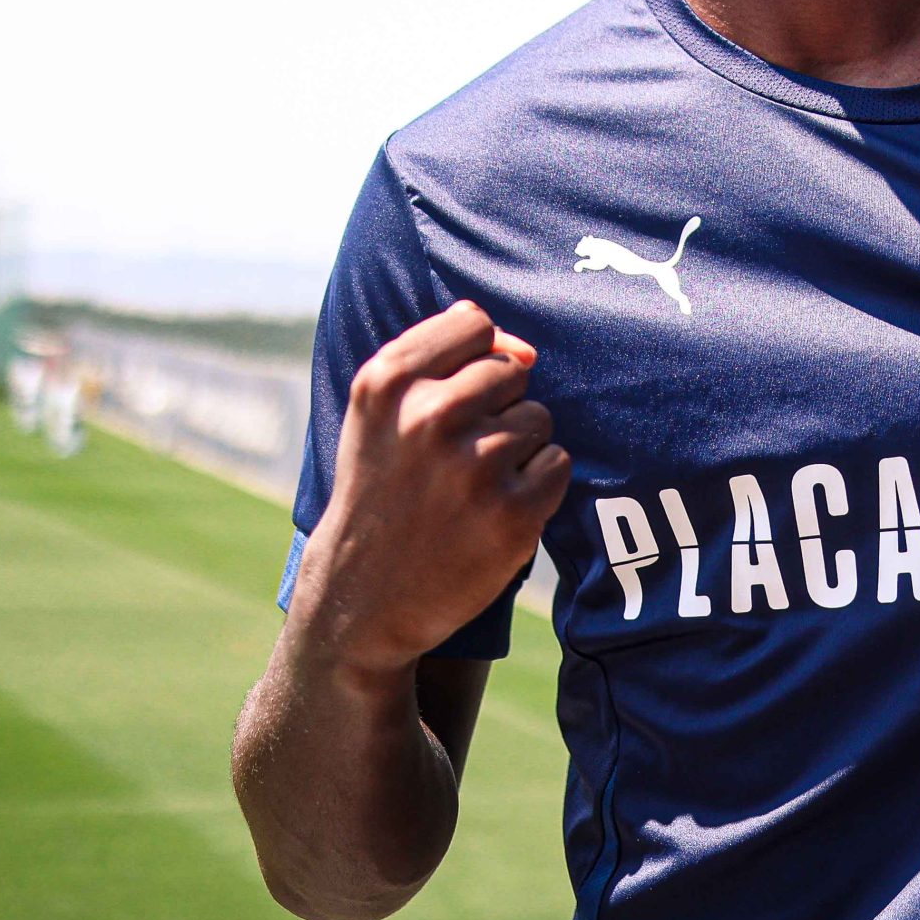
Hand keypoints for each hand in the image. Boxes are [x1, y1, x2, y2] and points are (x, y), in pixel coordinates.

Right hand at [291, 301, 570, 671]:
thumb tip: (525, 349)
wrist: (362, 595)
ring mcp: (474, 467)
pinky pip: (557, 464)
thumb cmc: (382, 487)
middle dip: (497, 408)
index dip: (474, 359)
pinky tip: (493, 510)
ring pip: (538, 419)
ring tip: (470, 487)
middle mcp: (430, 418)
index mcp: (390, 382)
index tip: (450, 400)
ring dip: (517, 450)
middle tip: (455, 456)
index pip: (475, 324)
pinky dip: (536, 486)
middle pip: (513, 370)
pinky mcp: (513, 514)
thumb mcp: (379, 410)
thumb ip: (441, 355)